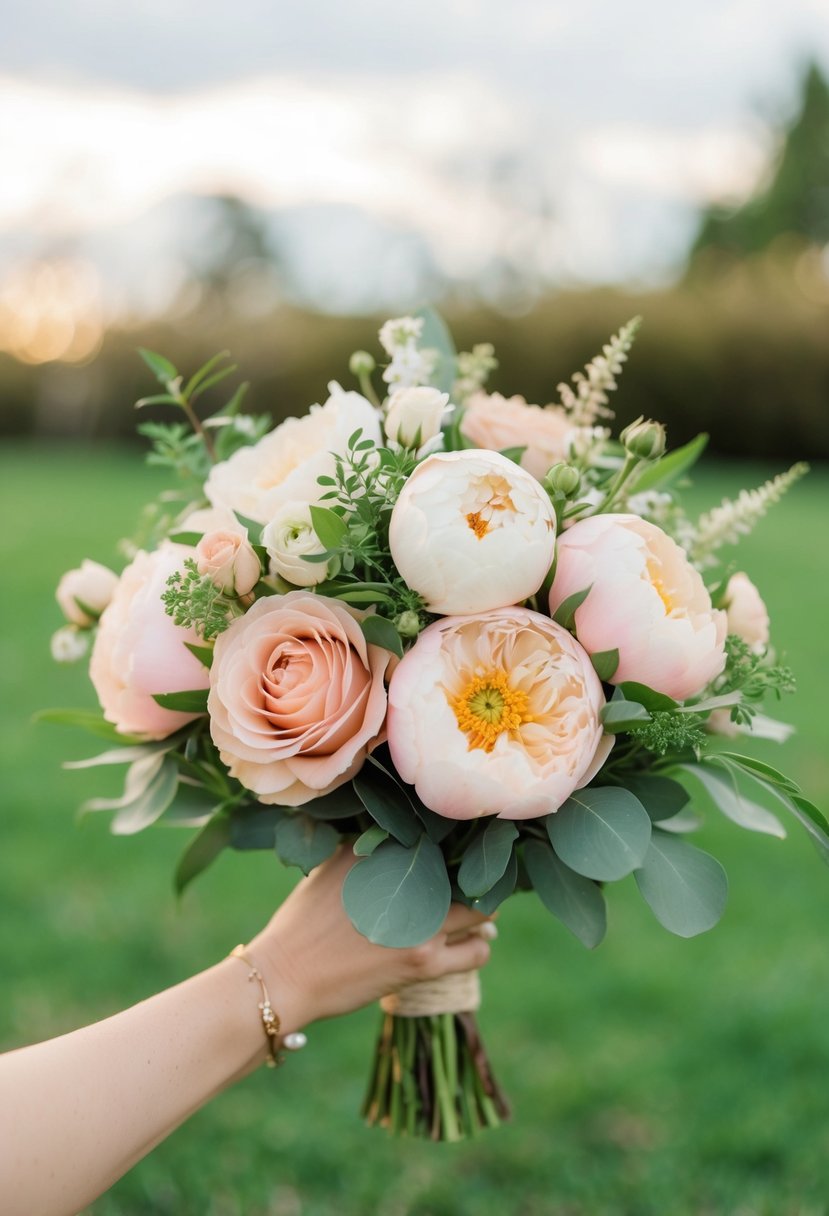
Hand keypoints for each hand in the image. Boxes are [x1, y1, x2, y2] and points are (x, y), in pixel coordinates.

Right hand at [248, 846, 493, 1032]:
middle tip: (472, 885)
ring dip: (482, 913)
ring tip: (473, 913)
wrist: (285, 975)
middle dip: (474, 878)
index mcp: (383, 850)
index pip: (441, 837)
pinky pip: (477, 952)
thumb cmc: (302, 922)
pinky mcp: (424, 962)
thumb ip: (369, 848)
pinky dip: (478, 945)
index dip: (459, 844)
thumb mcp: (331, 867)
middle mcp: (407, 881)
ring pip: (482, 912)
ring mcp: (420, 924)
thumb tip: (398, 835)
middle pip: (469, 871)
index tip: (464, 850)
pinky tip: (469, 943)